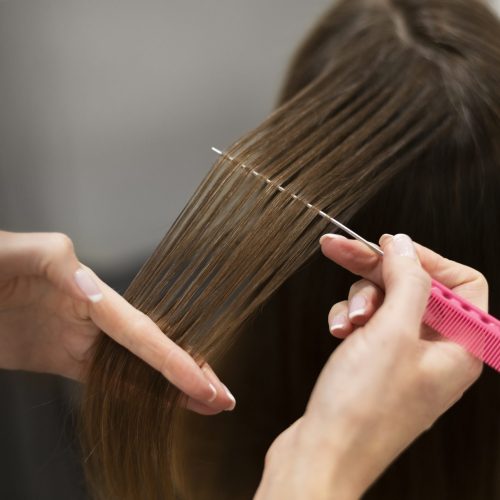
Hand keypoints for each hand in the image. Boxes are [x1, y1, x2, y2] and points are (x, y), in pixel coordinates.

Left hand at [0, 230, 234, 413]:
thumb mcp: (22, 253)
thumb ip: (58, 263)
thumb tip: (96, 293)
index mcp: (90, 290)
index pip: (142, 332)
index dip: (175, 359)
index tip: (203, 382)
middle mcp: (96, 316)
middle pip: (153, 350)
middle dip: (191, 373)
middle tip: (223, 396)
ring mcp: (82, 340)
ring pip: (138, 369)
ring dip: (173, 387)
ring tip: (205, 403)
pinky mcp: (63, 358)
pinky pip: (108, 381)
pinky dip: (138, 394)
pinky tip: (162, 404)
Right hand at [256, 234, 485, 499]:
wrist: (322, 454)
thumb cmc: (362, 409)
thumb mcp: (391, 332)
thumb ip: (407, 281)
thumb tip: (405, 246)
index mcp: (459, 347)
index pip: (460, 283)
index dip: (426, 260)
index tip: (389, 247)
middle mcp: (436, 353)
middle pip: (413, 288)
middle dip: (376, 272)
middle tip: (339, 250)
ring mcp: (404, 359)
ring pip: (384, 303)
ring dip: (358, 302)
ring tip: (345, 322)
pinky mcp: (376, 365)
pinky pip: (367, 324)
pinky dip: (348, 320)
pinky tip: (337, 332)